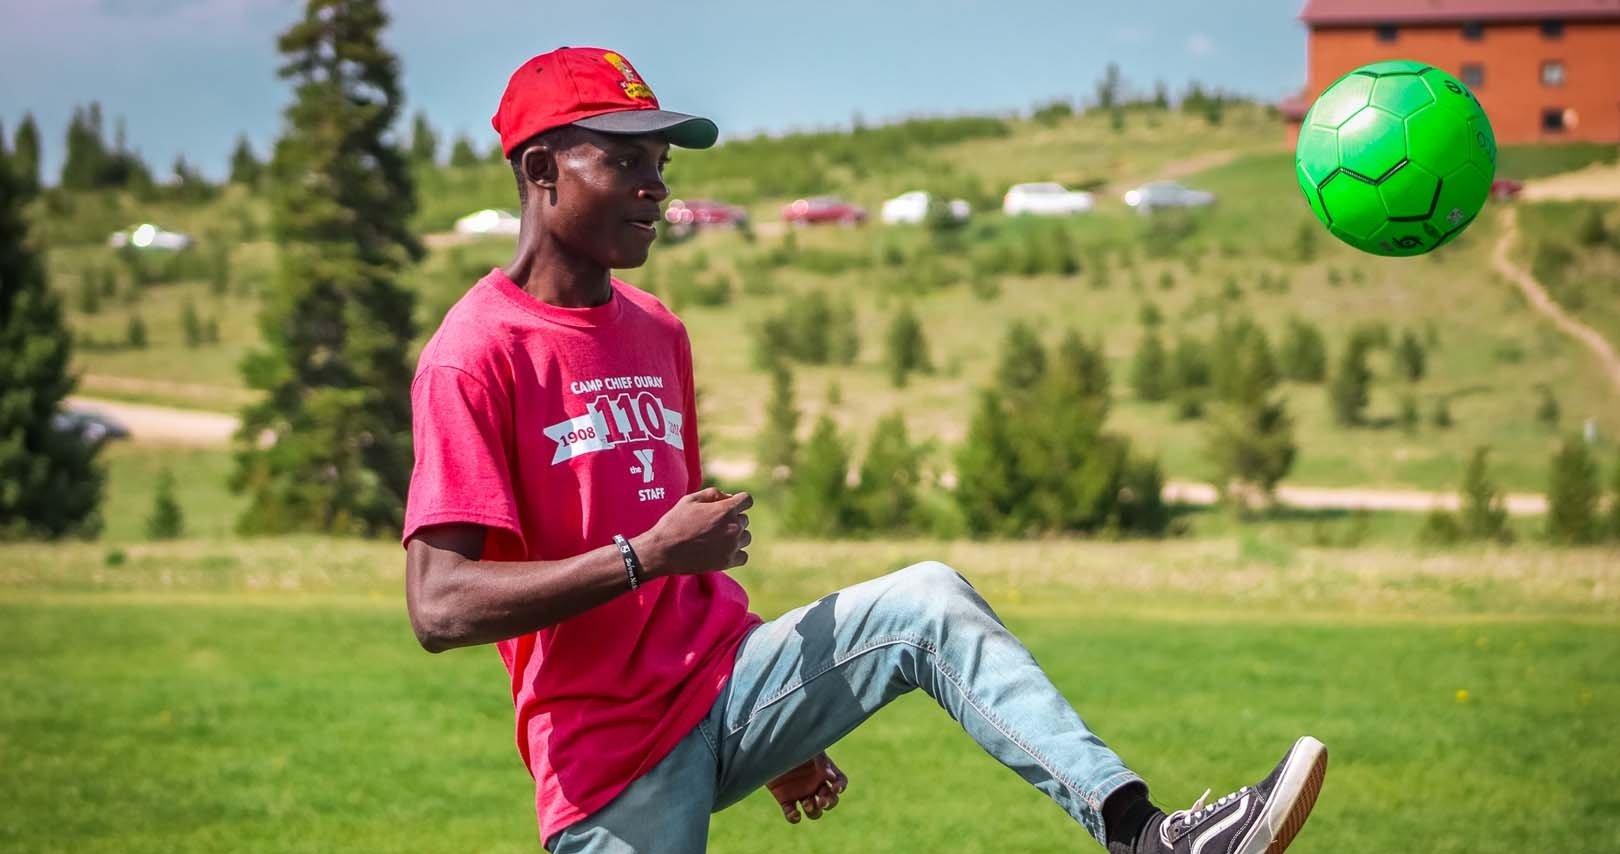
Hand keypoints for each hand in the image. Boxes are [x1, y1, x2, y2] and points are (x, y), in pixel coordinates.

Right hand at [635, 488, 751, 577]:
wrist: (663, 551)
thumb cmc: (675, 523)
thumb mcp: (690, 500)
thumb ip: (713, 494)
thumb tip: (729, 497)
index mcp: (725, 510)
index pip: (747, 500)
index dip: (739, 501)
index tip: (729, 506)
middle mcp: (733, 527)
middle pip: (744, 519)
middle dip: (732, 519)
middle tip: (712, 525)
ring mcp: (732, 546)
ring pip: (745, 537)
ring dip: (736, 536)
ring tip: (716, 539)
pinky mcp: (728, 562)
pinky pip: (743, 556)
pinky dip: (735, 553)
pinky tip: (721, 551)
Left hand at [766, 752, 847, 823]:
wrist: (767, 747)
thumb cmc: (791, 743)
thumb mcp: (808, 748)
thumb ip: (820, 761)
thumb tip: (832, 776)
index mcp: (823, 770)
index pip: (840, 781)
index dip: (841, 787)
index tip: (836, 789)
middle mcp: (814, 784)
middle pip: (830, 800)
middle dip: (829, 803)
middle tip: (822, 801)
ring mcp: (801, 793)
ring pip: (814, 811)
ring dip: (814, 811)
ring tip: (807, 803)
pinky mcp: (785, 800)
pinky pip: (792, 814)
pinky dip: (794, 817)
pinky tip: (795, 814)